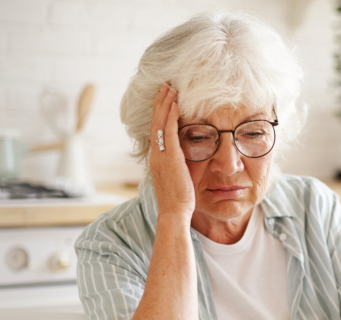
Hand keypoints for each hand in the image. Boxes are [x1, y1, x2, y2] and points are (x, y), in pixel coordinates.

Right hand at [148, 83, 195, 220]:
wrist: (174, 212)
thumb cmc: (179, 198)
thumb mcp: (177, 177)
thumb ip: (178, 163)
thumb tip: (185, 154)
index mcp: (157, 158)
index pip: (156, 130)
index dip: (159, 112)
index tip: (164, 98)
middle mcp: (156, 154)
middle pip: (155, 122)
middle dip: (160, 102)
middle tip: (165, 85)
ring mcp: (161, 156)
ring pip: (160, 124)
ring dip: (165, 104)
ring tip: (170, 88)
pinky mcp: (170, 158)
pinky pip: (169, 133)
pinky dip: (171, 117)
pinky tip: (176, 105)